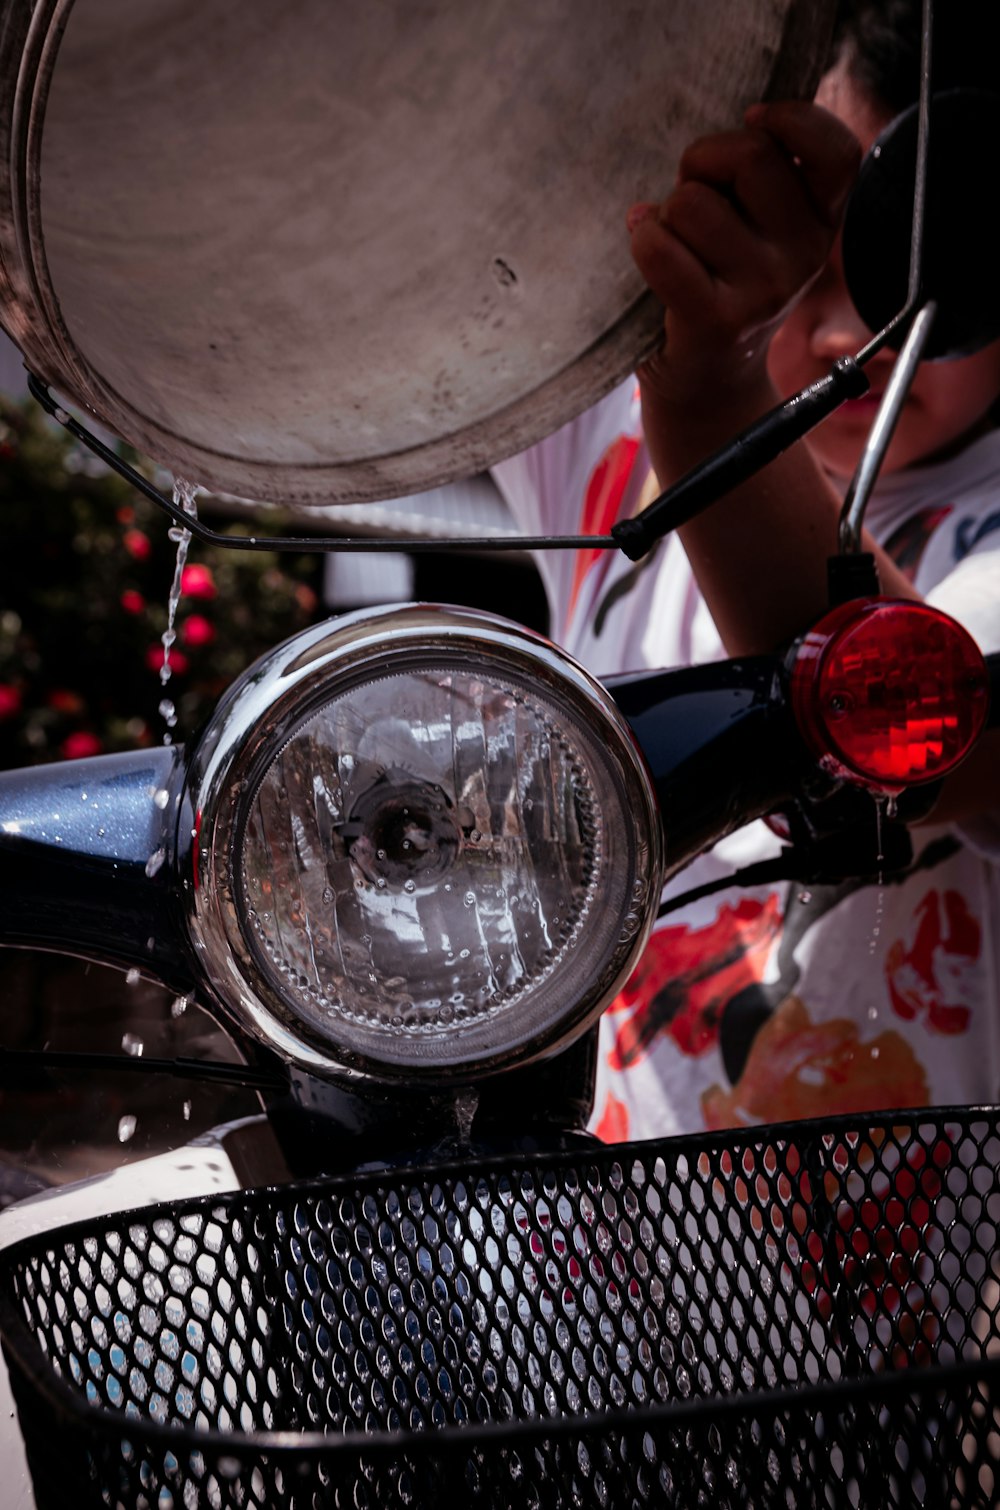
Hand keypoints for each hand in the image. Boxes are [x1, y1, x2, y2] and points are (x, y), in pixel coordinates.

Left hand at [628, 101, 860, 408]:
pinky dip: (643, 239)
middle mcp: (804, 257)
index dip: (792, 119)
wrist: (706, 379)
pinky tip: (648, 249)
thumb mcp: (763, 225)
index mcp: (823, 224)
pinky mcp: (716, 319)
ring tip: (675, 240)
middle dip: (704, 159)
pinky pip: (661, 248)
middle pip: (751, 156)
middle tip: (693, 192)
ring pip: (694, 202)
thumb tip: (743, 117)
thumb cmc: (723, 280)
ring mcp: (764, 292)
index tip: (753, 121)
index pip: (837, 152)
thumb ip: (766, 172)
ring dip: (668, 210)